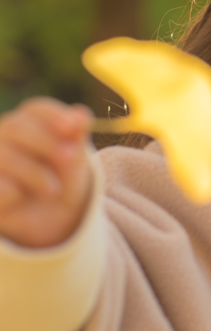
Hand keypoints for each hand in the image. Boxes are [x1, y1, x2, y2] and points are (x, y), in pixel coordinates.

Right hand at [0, 98, 93, 247]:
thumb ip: (76, 137)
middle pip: (17, 127)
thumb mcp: (75, 162)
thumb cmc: (64, 180)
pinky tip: (21, 197)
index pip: (37, 110)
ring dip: (33, 172)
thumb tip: (82, 114)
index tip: (73, 126)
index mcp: (30, 124)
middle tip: (69, 158)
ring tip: (53, 190)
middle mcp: (5, 137)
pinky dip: (12, 191)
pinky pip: (0, 187)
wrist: (54, 220)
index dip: (54, 116)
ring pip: (5, 155)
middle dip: (46, 142)